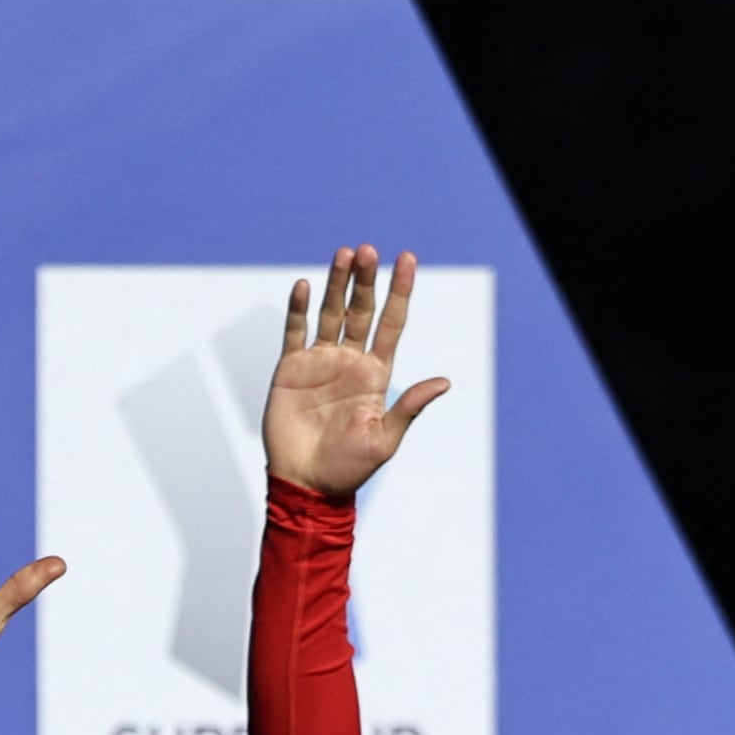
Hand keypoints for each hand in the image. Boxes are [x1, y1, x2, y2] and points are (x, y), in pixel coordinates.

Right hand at [264, 245, 448, 499]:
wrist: (307, 484)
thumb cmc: (350, 467)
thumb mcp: (386, 438)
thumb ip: (409, 406)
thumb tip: (444, 382)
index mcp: (375, 373)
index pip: (391, 323)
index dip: (401, 291)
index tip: (407, 259)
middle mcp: (349, 360)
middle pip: (360, 310)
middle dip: (366, 280)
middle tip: (368, 250)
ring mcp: (319, 362)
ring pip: (330, 314)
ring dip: (337, 284)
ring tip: (344, 254)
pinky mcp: (290, 370)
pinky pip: (295, 332)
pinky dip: (299, 309)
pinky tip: (305, 286)